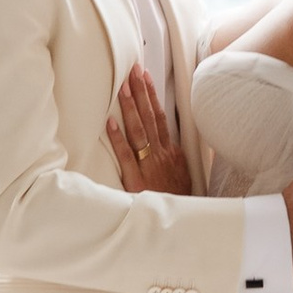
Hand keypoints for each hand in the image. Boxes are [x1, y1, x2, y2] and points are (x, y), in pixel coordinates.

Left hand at [104, 63, 191, 194]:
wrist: (182, 221)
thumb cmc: (179, 200)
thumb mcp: (183, 175)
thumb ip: (175, 158)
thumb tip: (171, 144)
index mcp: (172, 152)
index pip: (161, 117)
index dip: (152, 96)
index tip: (145, 77)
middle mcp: (161, 154)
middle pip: (150, 117)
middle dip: (141, 92)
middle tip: (133, 70)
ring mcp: (150, 165)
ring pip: (140, 130)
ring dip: (131, 108)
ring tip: (122, 87)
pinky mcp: (137, 179)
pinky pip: (127, 155)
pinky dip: (118, 138)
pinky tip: (110, 122)